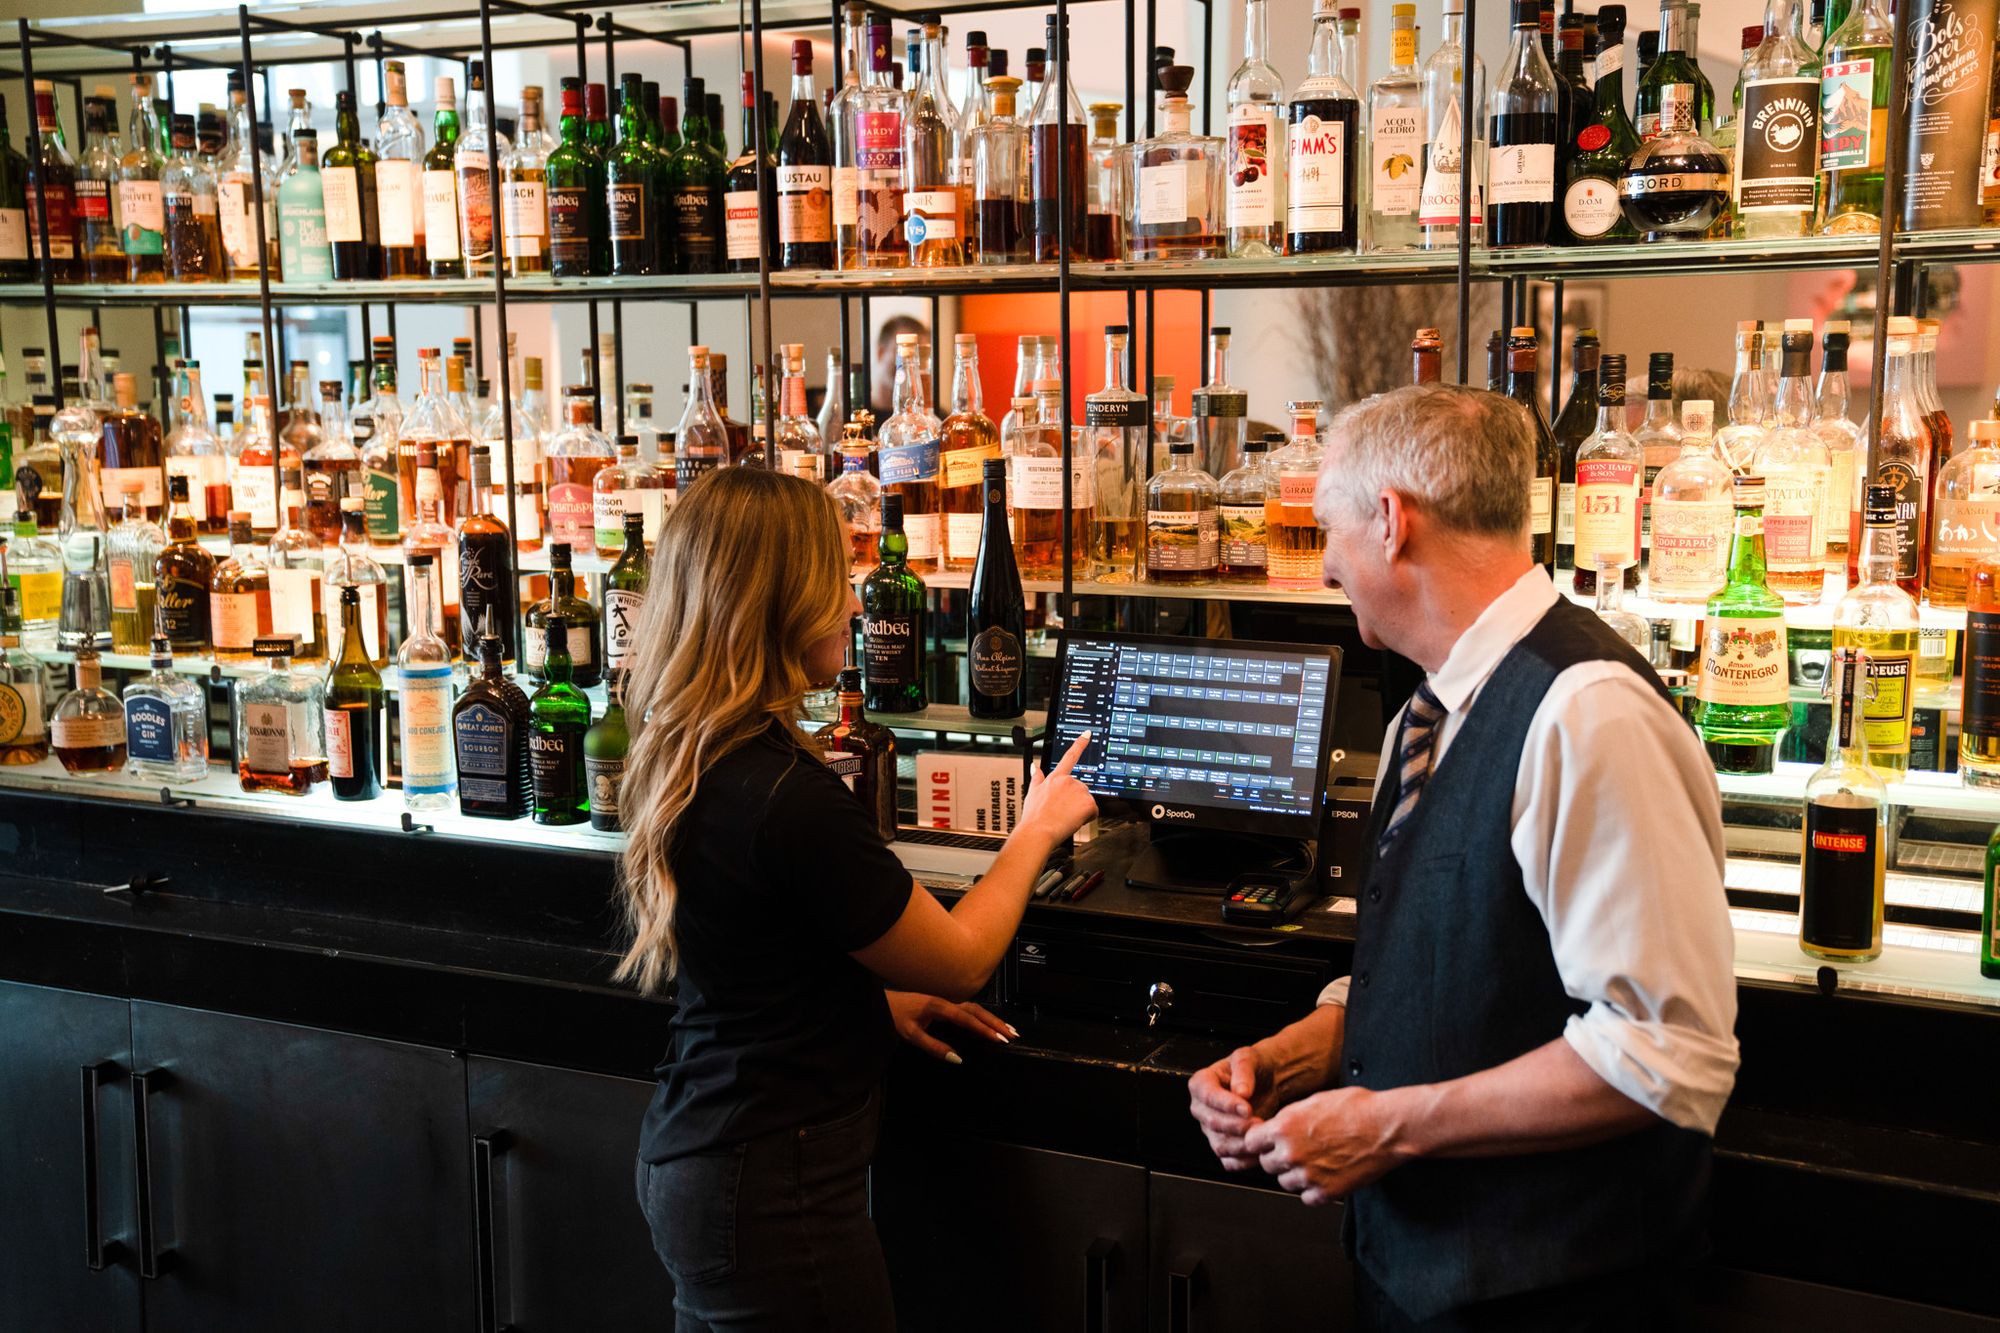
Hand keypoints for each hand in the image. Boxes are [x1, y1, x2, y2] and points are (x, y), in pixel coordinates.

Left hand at [886, 990, 1018, 1064]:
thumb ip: (933, 1046)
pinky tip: (989, 1024)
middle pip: (977, 1011)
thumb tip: (957, 1058)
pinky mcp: (944, 1005)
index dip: (984, 1030)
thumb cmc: (895, 1017)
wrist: (884, 1003)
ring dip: (991, 1019)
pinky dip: (982, 1017)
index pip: (968, 1019)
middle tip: (1012, 1035)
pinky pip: (968, 1010)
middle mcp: (946, 1002)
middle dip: (995, 1023)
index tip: (1000, 1039)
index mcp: (939, 1007)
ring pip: (974, 1009)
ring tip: (1008, 1030)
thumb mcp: (911, 1035)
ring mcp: (946, 1002)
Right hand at [1018, 730, 1097, 845]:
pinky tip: (1073, 821)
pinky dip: (1087, 818)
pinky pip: (1093, 811)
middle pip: (1081, 789)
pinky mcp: (1088, 802)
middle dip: (1076, 801)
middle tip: (1062, 812)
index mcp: (1055, 778)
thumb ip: (1036, 777)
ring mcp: (1079, 790)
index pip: (1069, 756)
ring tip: (1065, 817)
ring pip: (1086, 801)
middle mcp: (1068, 781)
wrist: (1037, 832)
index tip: (1087, 734)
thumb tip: (1034, 766)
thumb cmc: (1034, 817)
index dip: (1080, 744)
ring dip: (1080, 810)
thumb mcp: (1032, 793)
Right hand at [1188, 1045, 1283, 1171]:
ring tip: (1262, 1136)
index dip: (1226, 1105)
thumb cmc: (1255, 1066)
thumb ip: (1243, 1070)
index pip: (1207, 1096)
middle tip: (1258, 1123)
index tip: (1247, 1108)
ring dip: (1242, 1145)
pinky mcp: (1223, 1145)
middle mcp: (1201, 1108)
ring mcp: (1210, 1130)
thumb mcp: (1249, 1057)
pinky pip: (1229, 1160)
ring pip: (1220, 1145)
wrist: (1267, 1082)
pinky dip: (1245, 1160)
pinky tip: (1260, 1150)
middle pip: (1212, 1123)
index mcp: (1201, 1083)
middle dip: (1237, 1126)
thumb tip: (1241, 1092)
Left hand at [1242, 1087, 1407, 1205]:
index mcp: (1283, 1127)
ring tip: (1316, 1160)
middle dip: (1278, 1157)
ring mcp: (1307, 1175)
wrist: (1387, 1127)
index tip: (1268, 1142)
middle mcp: (1290, 1153)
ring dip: (1295, 1174)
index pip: (1251, 1142)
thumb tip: (1276, 1129)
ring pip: (1285, 1182)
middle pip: (1267, 1164)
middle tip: (1297, 1150)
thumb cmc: (1357, 1108)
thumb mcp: (1313, 1101)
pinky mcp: (1326, 1192)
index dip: (1260, 1141)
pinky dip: (1314, 1190)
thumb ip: (1289, 1118)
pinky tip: (1326, 1175)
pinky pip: (1306, 1197)